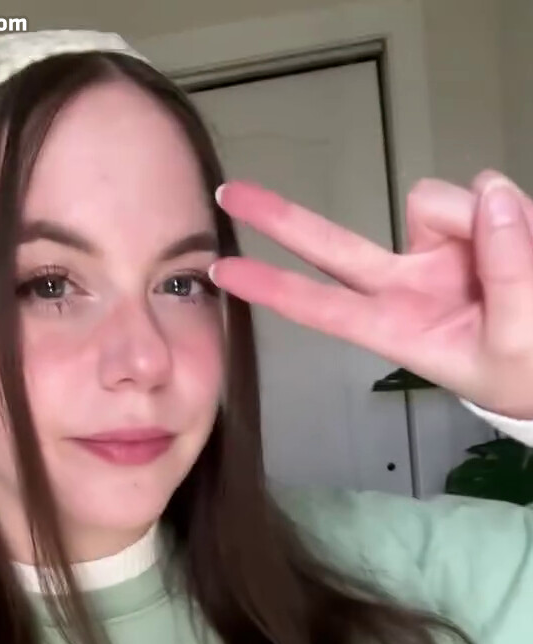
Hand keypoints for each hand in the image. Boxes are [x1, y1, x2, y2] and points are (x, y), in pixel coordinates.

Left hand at [211, 170, 532, 419]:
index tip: (222, 273)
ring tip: (523, 265)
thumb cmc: (528, 372)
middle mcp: (404, 283)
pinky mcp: (473, 221)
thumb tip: (491, 198)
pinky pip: (480, 191)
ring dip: (479, 223)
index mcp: (396, 328)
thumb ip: (508, 274)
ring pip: (434, 201)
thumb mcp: (517, 343)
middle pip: (332, 245)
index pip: (322, 307)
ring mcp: (437, 250)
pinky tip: (526, 239)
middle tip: (229, 192)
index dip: (273, 289)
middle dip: (282, 218)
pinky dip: (507, 211)